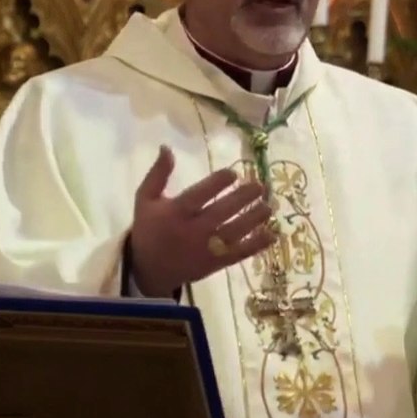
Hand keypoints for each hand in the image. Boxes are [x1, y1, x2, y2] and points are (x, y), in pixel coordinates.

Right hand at [129, 145, 277, 296]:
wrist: (148, 270)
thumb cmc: (148, 229)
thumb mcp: (145, 200)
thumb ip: (158, 175)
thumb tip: (167, 147)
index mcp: (175, 213)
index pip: (198, 196)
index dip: (216, 184)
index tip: (233, 173)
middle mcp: (192, 230)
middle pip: (221, 212)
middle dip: (242, 198)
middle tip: (260, 186)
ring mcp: (206, 249)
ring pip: (234, 232)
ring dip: (254, 219)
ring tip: (269, 206)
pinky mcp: (215, 263)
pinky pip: (238, 254)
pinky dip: (256, 245)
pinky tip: (271, 234)